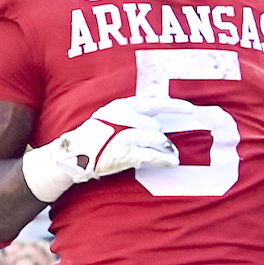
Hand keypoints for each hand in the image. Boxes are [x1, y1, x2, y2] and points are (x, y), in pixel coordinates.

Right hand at [23, 96, 191, 200]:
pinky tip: (172, 162)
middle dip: (159, 138)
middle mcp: (125, 117)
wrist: (72, 155)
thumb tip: (155, 124)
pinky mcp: (127, 153)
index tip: (191, 109)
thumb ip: (131, 117)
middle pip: (156, 127)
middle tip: (161, 147)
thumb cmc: (92, 138)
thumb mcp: (109, 119)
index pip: (154, 103)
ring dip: (167, 149)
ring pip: (159, 141)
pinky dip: (165, 159)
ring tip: (172, 156)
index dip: (174, 106)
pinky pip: (154, 155)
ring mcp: (126, 135)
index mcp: (121, 106)